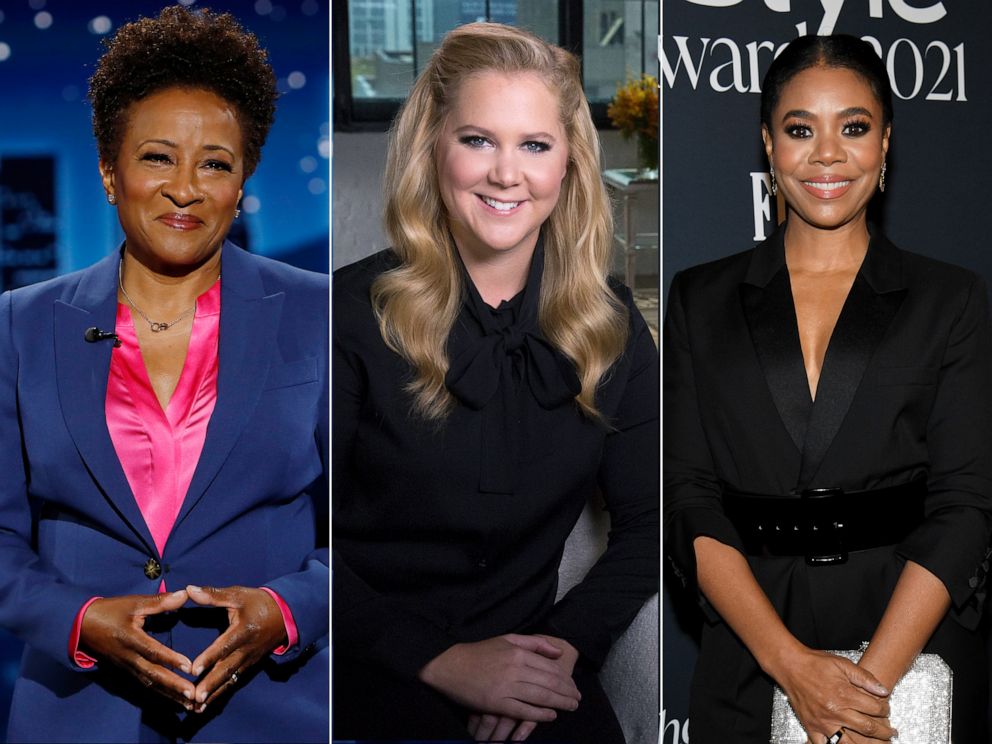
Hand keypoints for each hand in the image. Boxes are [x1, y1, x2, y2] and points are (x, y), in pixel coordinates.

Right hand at [80, 590, 193, 709]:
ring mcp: (126, 666)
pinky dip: (159, 692)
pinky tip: (173, 699)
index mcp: (131, 639)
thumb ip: (160, 601)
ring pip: (149, 683)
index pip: (153, 652)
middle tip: (193, 695)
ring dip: (169, 694)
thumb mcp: (134, 603)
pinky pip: (144, 683)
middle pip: (153, 674)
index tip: (189, 667)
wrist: (80, 624)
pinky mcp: (126, 670)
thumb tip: (185, 594)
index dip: (171, 659)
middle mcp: (129, 657)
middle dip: (173, 686)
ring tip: (188, 704)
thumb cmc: (110, 611)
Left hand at [185, 585, 286, 712]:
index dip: (210, 657)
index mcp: (243, 630)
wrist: (285, 614)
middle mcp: (246, 648)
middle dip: (211, 684)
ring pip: (230, 679)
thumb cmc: (258, 602)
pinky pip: (234, 681)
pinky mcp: (249, 665)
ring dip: (214, 693)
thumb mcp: (238, 595)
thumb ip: (213, 595)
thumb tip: (189, 590)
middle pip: (227, 668)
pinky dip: (220, 693)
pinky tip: (207, 704)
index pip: (224, 645)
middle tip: (196, 697)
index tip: (194, 669)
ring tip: (197, 708)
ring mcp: (248, 659)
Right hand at [463, 636, 578, 741]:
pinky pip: (524, 711)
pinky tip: (551, 716)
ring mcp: (506, 687)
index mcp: (519, 652)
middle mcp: (515, 669)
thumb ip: (535, 643)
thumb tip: (558, 651)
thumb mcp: (507, 639)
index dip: (566, 678)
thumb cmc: (480, 652)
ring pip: (541, 697)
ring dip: (560, 703)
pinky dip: (540, 715)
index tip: (574, 685)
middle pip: (550, 683)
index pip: (550, 667)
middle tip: (577, 699)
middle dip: (568, 692)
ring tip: (571, 707)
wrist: (450, 665)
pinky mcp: (497, 703)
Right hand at [773, 647, 895, 741]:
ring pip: (850, 741)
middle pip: (868, 728)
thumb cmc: (815, 663)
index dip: (885, 710)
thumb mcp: (842, 664)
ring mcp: (823, 722)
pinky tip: (843, 742)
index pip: (875, 708)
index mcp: (845, 695)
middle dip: (884, 732)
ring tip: (875, 743)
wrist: (790, 665)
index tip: (886, 709)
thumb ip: (864, 677)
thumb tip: (883, 690)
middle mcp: (836, 711)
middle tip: (891, 733)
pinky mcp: (811, 726)